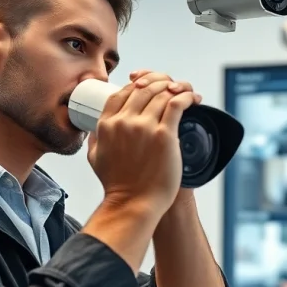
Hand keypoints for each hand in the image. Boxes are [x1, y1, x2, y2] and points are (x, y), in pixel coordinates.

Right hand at [87, 73, 199, 216]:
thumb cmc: (118, 185)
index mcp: (107, 125)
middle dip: (160, 83)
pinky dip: (187, 96)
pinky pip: (177, 104)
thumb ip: (93, 140)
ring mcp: (144, 127)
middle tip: (172, 88)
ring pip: (162, 93)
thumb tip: (93, 130)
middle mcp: (124, 122)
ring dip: (177, 88)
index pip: (122, 92)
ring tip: (186, 92)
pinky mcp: (164, 135)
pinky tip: (193, 98)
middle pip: (144, 88)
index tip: (149, 88)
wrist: (133, 203)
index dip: (137, 84)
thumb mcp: (95, 158)